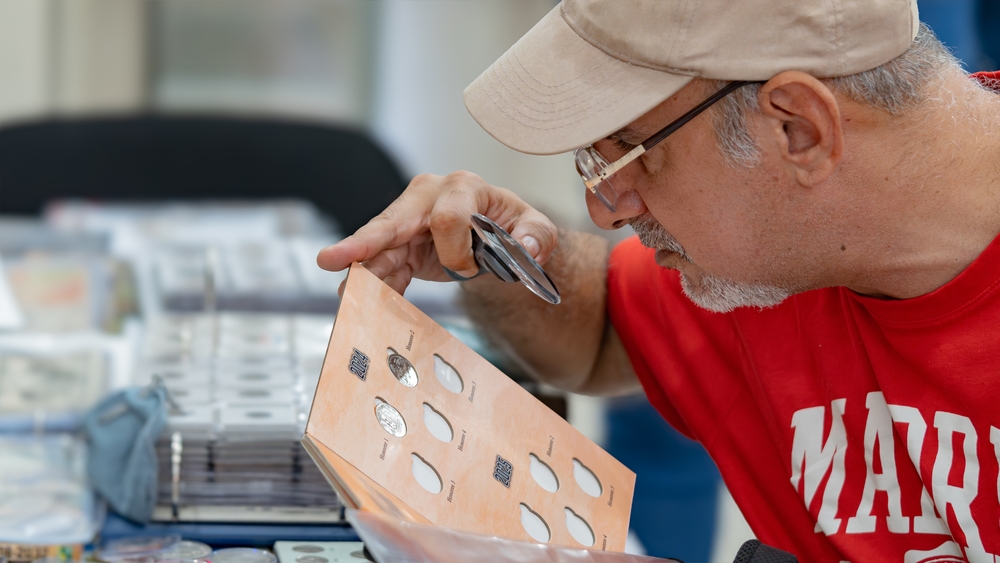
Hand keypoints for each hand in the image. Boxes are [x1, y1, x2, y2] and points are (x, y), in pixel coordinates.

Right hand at [316, 171, 557, 294]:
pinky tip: (357, 303)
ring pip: (379, 249)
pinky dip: (374, 287)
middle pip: (392, 223)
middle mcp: (427, 198)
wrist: (495, 233)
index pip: (447, 219)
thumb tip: (528, 248)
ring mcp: (409, 222)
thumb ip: (537, 235)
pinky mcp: (400, 246)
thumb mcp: (532, 226)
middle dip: (364, 243)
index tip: (469, 270)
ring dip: (362, 274)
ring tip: (342, 295)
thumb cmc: (510, 224)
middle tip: (332, 260)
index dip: (456, 251)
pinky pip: (383, 267)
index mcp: (462, 188)